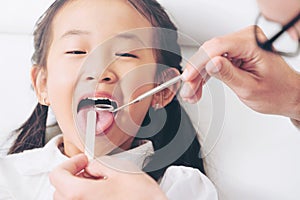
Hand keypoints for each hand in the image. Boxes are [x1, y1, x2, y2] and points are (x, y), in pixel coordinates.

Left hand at [49, 154, 166, 199]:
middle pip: (59, 190)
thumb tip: (91, 166)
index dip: (70, 163)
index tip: (82, 161)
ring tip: (99, 184)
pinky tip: (103, 195)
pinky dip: (85, 199)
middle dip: (74, 176)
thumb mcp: (121, 171)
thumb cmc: (142, 198)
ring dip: (78, 189)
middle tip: (91, 170)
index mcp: (80, 195)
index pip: (57, 175)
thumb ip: (99, 164)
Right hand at [180, 25, 299, 120]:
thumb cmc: (277, 92)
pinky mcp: (237, 52)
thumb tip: (210, 64)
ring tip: (192, 92)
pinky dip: (206, 74)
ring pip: (209, 57)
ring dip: (198, 75)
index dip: (198, 62)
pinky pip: (215, 60)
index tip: (188, 78)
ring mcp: (241, 45)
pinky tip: (199, 86)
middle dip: (195, 72)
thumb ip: (228, 74)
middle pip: (210, 51)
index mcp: (253, 44)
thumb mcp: (250, 87)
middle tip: (188, 89)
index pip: (217, 47)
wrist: (287, 95)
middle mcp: (247, 39)